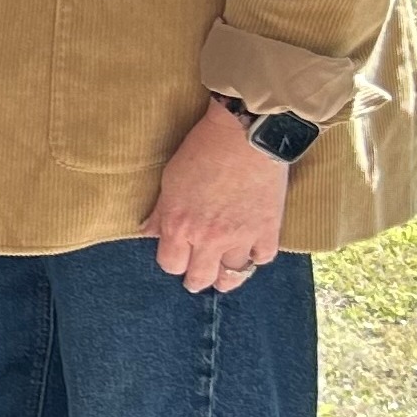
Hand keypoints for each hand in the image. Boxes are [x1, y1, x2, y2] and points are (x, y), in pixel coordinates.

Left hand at [141, 98, 291, 293]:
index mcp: (179, 225)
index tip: (176, 259)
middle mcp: (208, 239)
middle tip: (198, 278)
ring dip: (226, 275)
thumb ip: (160, 212)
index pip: (170, 264)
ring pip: (232, 275)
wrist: (244, 136)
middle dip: (196, 280)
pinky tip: (251, 254)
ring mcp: (240, 238)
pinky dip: (256, 258)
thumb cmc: (201, 150)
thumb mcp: (170, 179)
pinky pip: (262, 260)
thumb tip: (148, 232)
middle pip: (200, 278)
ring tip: (224, 274)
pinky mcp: (268, 231)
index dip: (172, 263)